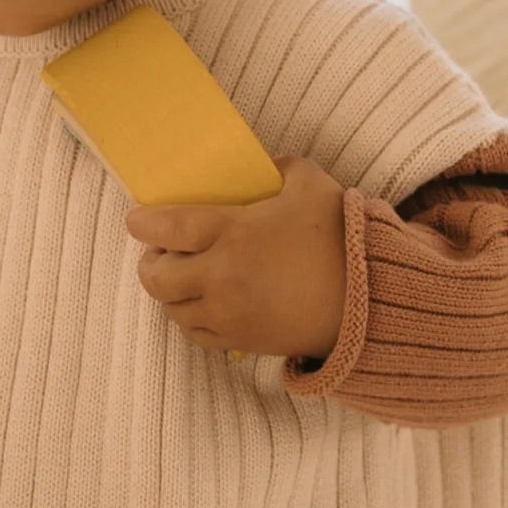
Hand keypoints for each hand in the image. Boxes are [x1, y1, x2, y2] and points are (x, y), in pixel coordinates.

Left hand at [126, 154, 347, 360]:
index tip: (136, 219)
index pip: (168, 229)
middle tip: (162, 252)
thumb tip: (259, 168)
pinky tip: (202, 302)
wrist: (370, 301)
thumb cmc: (340, 237)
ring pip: (171, 309)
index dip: (143, 223)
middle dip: (150, 262)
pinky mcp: (241, 340)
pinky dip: (189, 317)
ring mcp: (229, 313)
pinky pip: (194, 333)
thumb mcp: (310, 184)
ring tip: (183, 277)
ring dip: (170, 292)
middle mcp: (222, 277)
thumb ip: (277, 168)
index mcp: (234, 233)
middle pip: (156, 277)